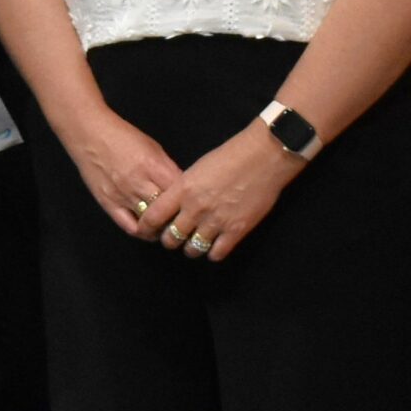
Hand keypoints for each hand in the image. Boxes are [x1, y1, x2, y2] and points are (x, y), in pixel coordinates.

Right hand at [61, 104, 183, 239]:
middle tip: (184, 221)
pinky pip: (129, 226)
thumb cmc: (123, 137)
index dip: (190, 203)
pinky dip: (142, 232)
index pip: (180, 194)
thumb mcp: (154, 148)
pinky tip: (148, 230)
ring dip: (162, 227)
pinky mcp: (108, 203)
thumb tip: (181, 188)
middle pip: (167, 211)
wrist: (89, 134)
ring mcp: (122, 195)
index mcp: (154, 167)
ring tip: (168, 227)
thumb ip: (167, 170)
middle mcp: (139, 183)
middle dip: (178, 218)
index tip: (194, 208)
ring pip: (150, 222)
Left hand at [142, 122, 299, 263]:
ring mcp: (217, 221)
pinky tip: (214, 246)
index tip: (148, 230)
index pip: (153, 217)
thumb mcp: (196, 169)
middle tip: (175, 238)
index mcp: (182, 190)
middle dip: (169, 241)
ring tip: (194, 244)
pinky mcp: (237, 229)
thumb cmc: (230, 156)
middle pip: (171, 238)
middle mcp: (196, 208)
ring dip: (191, 249)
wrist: (264, 156)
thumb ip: (183, 189)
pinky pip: (217, 253)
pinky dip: (213, 253)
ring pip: (192, 249)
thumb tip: (174, 205)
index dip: (147, 228)